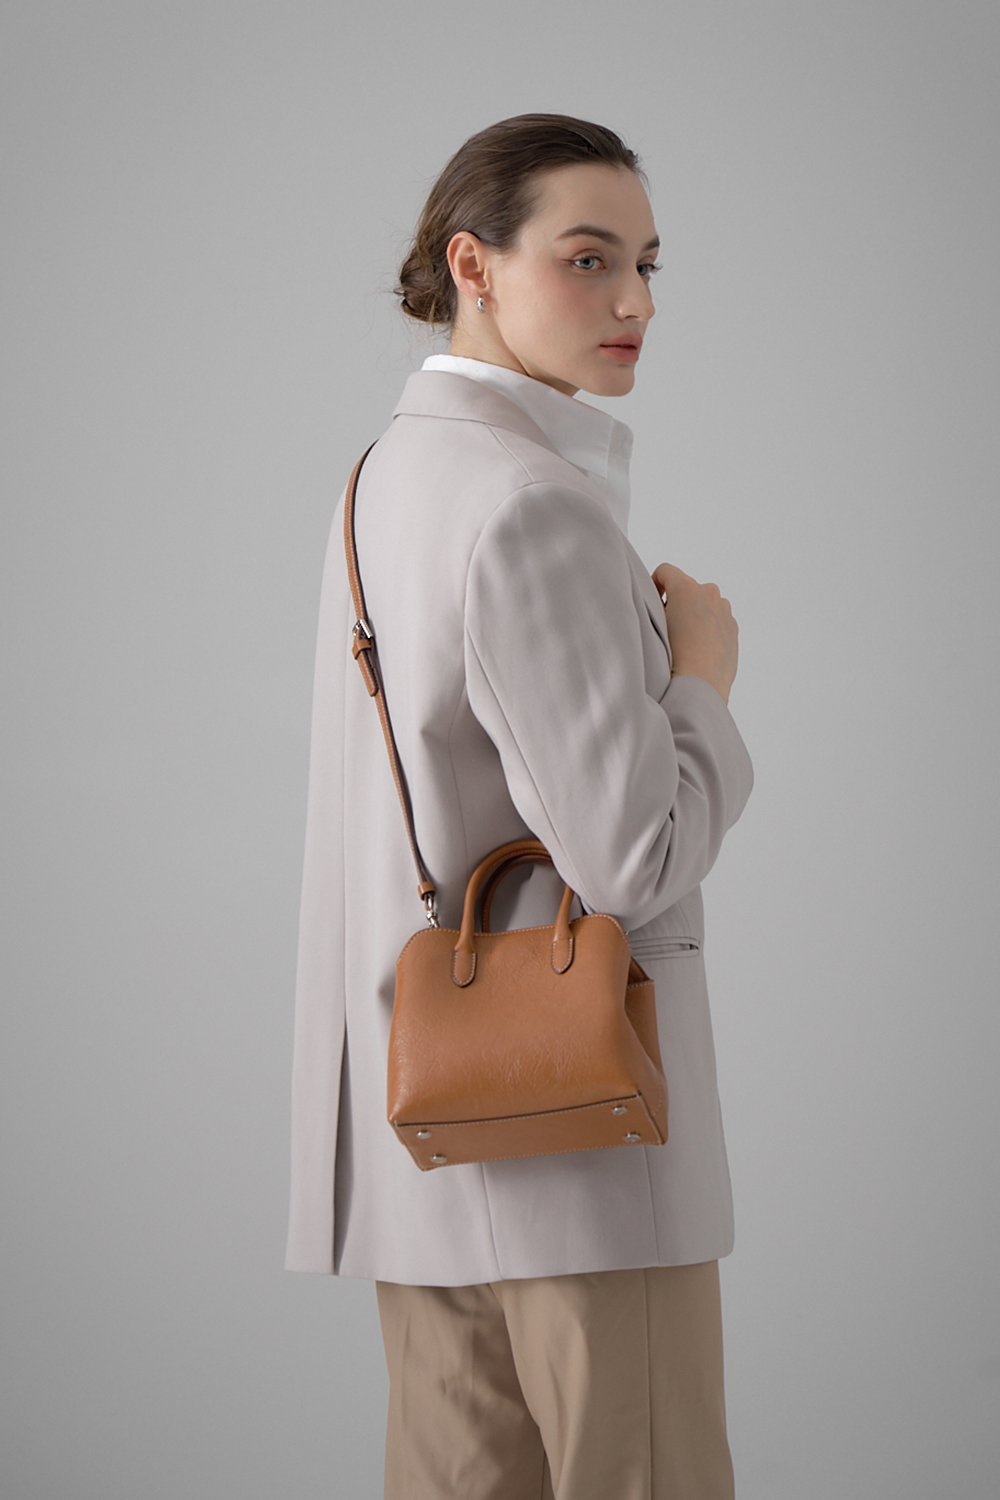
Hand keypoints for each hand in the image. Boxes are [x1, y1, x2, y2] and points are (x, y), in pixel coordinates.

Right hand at [651, 562, 738, 705]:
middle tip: (668, 627)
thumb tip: (656, 601)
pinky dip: (707, 628)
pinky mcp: (733, 627)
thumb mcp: (653, 624)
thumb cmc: (672, 657)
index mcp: (686, 587)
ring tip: (684, 640)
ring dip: (694, 614)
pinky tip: (698, 648)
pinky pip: (716, 620)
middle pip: (686, 588)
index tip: (654, 602)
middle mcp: (709, 592)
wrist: (699, 685)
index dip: (654, 585)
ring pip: (704, 604)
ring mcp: (724, 610)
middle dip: (677, 602)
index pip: (665, 571)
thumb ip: (654, 604)